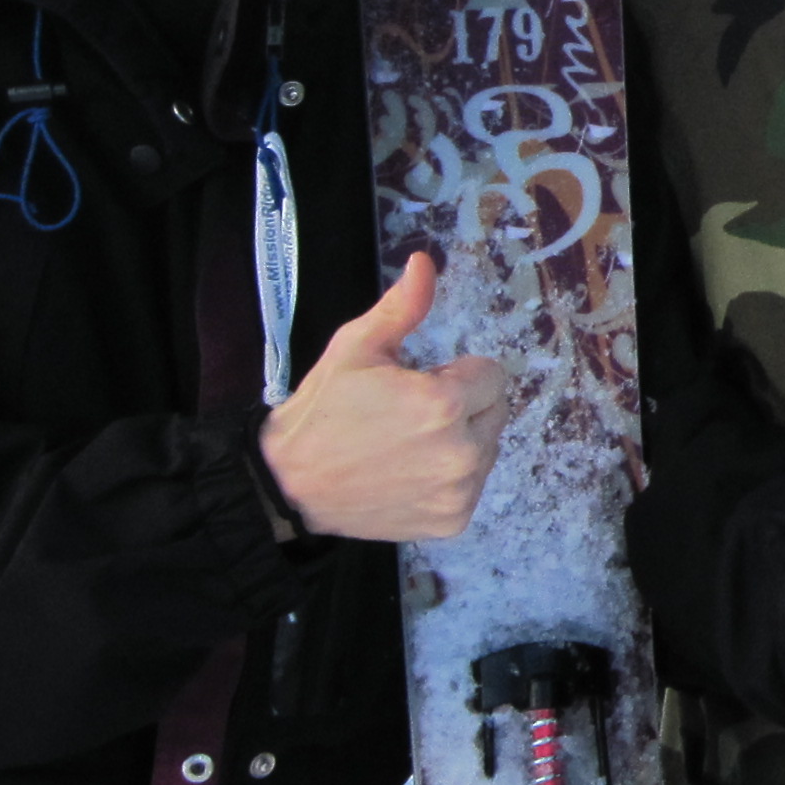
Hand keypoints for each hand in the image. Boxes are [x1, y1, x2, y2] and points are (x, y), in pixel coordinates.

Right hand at [257, 253, 508, 543]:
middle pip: (495, 411)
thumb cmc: (324, 409)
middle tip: (410, 415)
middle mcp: (461, 452)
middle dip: (463, 406)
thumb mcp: (356, 346)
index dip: (456, 374)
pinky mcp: (452, 521)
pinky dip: (449, 479)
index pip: (493, 374)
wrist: (290, 482)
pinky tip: (409, 474)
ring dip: (460, 442)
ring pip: (487, 448)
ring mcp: (459, 492)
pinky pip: (472, 485)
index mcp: (444, 404)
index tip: (419, 384)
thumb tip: (426, 262)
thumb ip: (402, 307)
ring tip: (407, 446)